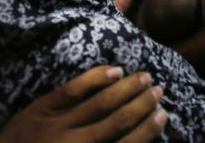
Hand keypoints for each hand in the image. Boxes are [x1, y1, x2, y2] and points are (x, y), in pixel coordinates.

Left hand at [0, 66, 166, 142]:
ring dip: (126, 88)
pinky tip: (113, 69)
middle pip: (116, 120)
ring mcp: (56, 123)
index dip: (147, 130)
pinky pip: (73, 90)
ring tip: (144, 77)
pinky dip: (95, 78)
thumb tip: (131, 137)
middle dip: (141, 104)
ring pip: (99, 102)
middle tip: (158, 90)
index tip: (163, 114)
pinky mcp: (41, 108)